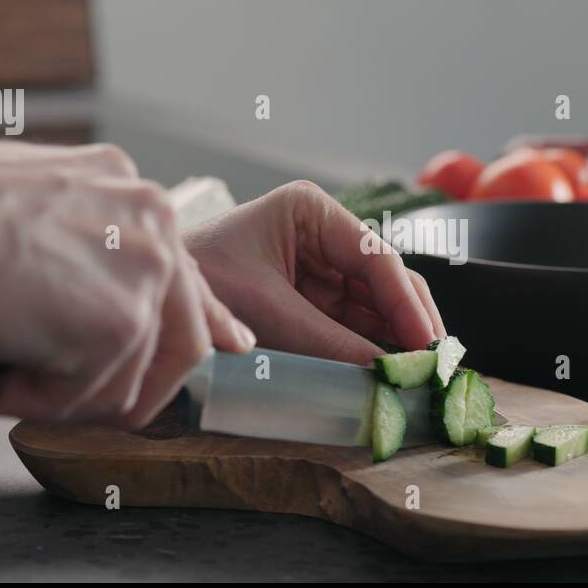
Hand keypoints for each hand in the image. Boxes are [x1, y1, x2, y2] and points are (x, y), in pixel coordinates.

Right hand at [0, 140, 253, 429]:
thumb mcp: (31, 213)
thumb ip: (89, 252)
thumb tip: (116, 306)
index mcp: (132, 195)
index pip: (187, 276)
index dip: (207, 321)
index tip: (230, 344)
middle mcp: (153, 223)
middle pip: (181, 342)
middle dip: (119, 386)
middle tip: (50, 394)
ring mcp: (143, 273)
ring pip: (126, 383)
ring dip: (53, 394)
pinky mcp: (118, 325)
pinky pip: (79, 401)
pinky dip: (18, 399)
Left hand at [183, 180, 444, 364]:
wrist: (152, 300)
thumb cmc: (197, 285)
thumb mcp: (268, 313)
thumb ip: (330, 343)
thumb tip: (385, 374)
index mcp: (311, 211)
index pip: (376, 258)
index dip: (407, 305)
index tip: (428, 346)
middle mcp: (322, 234)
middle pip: (386, 280)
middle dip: (411, 322)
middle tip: (435, 367)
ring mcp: (319, 267)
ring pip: (377, 305)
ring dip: (398, 340)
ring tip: (422, 376)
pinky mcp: (311, 299)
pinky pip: (354, 323)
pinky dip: (374, 348)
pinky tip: (393, 372)